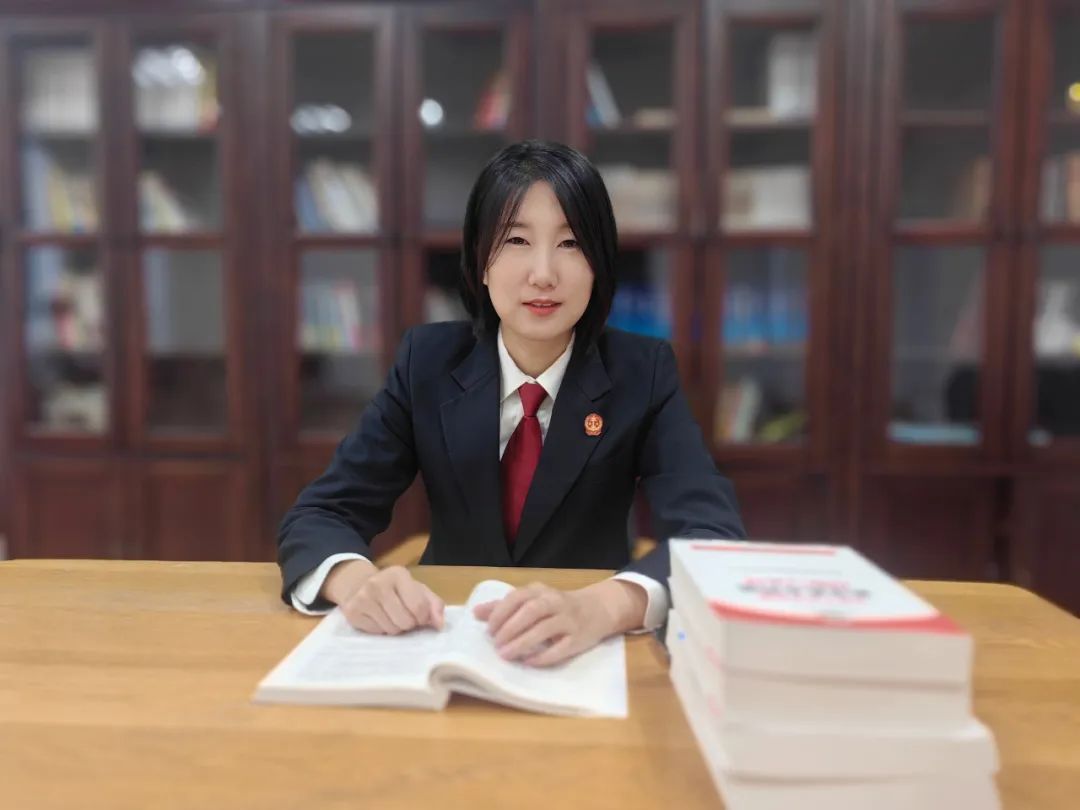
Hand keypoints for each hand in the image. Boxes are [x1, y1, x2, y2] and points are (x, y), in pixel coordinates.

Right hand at [337, 565, 444, 634]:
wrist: (358, 585)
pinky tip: (378, 618)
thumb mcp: (417, 589)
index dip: (423, 618)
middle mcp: (377, 583)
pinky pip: (377, 633)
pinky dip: (381, 630)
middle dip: (409, 624)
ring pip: (391, 630)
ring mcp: (362, 598)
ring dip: (396, 628)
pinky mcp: (352, 612)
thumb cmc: (394, 589)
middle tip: (404, 616)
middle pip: (405, 621)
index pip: (419, 607)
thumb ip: (433, 604)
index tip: (420, 616)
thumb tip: (439, 625)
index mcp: (398, 574)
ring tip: (391, 616)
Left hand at [472, 579, 647, 666]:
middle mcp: (555, 602)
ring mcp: (568, 620)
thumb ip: (504, 606)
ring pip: (544, 629)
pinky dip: (543, 656)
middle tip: (496, 645)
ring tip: (506, 655)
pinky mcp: (578, 638)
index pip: (517, 597)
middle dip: (510, 628)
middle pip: (530, 612)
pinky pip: (561, 648)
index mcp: (540, 591)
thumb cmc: (557, 606)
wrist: (597, 609)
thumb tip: (476, 613)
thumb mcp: (532, 600)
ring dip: (522, 643)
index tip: (489, 630)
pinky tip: (529, 662)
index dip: (500, 613)